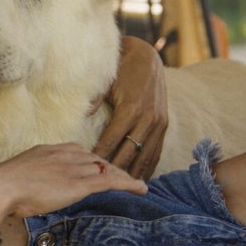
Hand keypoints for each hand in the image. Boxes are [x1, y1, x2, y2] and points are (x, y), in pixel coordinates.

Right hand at [0, 143, 147, 221]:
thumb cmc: (1, 188)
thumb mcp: (18, 178)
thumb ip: (30, 180)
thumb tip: (29, 192)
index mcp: (48, 151)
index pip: (79, 152)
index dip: (92, 162)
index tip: (99, 169)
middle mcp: (64, 155)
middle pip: (96, 159)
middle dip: (111, 168)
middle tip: (123, 178)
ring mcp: (73, 168)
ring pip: (106, 169)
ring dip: (123, 176)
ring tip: (136, 185)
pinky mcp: (79, 183)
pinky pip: (109, 182)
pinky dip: (127, 184)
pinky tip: (140, 189)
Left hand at [93, 36, 167, 175]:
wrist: (146, 54)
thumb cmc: (120, 67)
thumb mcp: (106, 80)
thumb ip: (94, 99)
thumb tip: (81, 116)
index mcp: (130, 108)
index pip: (112, 141)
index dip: (100, 157)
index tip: (87, 171)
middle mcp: (147, 118)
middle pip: (129, 153)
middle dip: (115, 171)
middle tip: (101, 187)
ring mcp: (158, 122)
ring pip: (146, 156)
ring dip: (134, 173)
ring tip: (122, 190)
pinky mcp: (164, 123)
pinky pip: (157, 150)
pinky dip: (149, 165)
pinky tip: (141, 178)